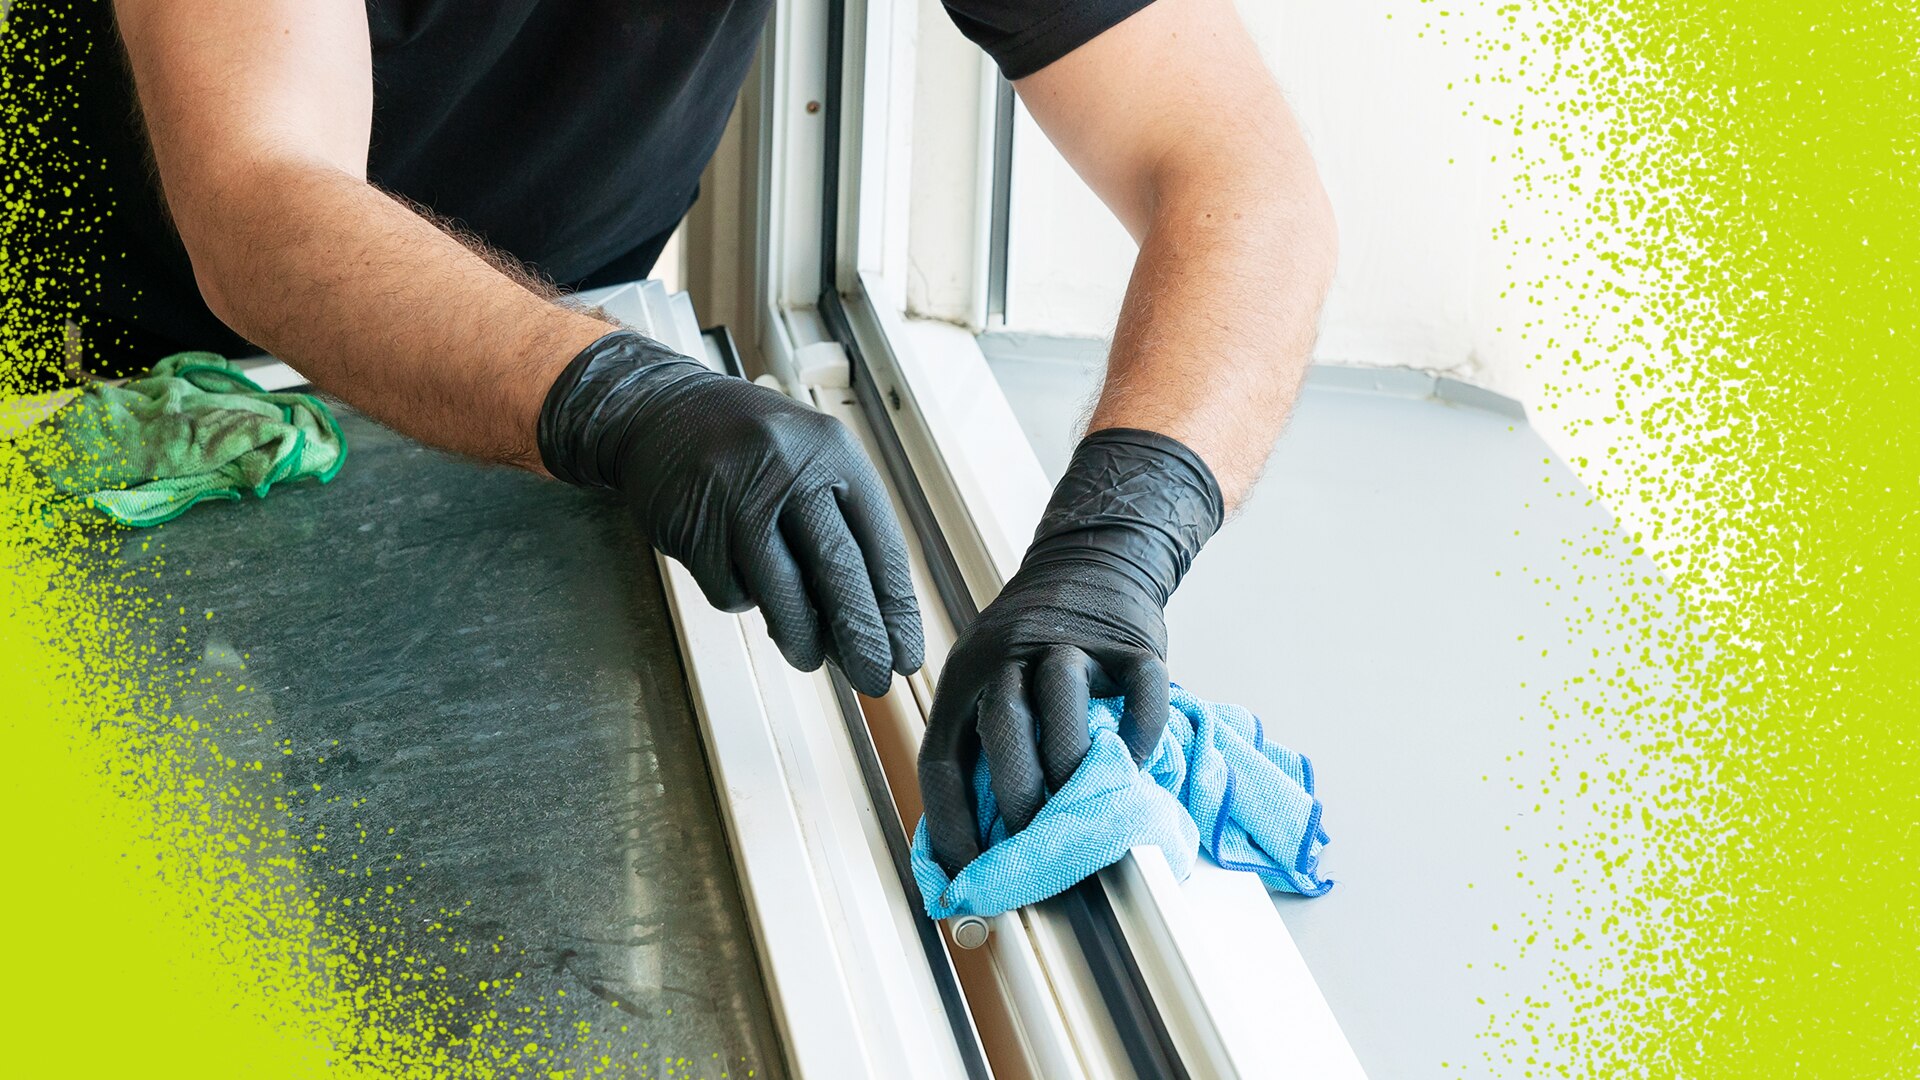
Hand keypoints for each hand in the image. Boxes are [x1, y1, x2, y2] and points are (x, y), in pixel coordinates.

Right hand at [537, 330, 922, 694]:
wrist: (661, 412)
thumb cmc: (754, 449)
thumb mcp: (810, 461)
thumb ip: (841, 529)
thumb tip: (868, 624)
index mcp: (833, 451)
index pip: (880, 544)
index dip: (895, 608)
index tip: (905, 654)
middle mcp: (788, 467)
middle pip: (838, 570)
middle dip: (861, 637)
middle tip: (874, 679)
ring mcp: (735, 496)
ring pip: (781, 593)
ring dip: (801, 638)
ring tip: (809, 658)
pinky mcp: (691, 525)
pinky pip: (730, 591)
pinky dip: (743, 598)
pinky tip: (743, 578)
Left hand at [917, 428, 1223, 874]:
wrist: (1094, 560)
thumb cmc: (1036, 644)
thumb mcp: (991, 680)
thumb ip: (986, 745)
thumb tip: (986, 847)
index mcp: (964, 675)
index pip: (945, 757)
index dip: (951, 822)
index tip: (968, 874)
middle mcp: (1008, 653)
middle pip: (1003, 725)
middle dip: (1016, 796)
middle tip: (1035, 846)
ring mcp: (1072, 642)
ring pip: (1064, 699)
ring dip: (1071, 762)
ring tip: (1084, 808)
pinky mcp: (1130, 641)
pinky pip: (1139, 688)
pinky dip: (1140, 732)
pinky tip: (1135, 762)